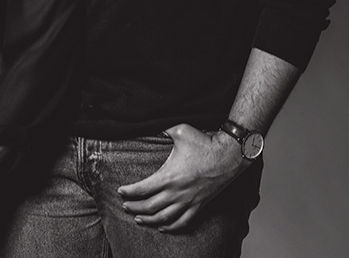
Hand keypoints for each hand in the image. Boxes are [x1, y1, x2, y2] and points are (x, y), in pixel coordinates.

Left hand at [117, 124, 248, 232]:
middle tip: (125, 206)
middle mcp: (176, 192)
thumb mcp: (180, 130)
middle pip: (149, 207)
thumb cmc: (203, 142)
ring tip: (138, 219)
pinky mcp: (199, 205)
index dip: (129, 192)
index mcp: (168, 176)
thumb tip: (149, 120)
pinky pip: (183, 222)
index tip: (120, 191)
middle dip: (134, 208)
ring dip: (149, 220)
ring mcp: (188, 201)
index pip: (142, 189)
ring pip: (164, 218)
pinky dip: (171, 227)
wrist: (228, 155)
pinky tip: (163, 227)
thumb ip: (162, 127)